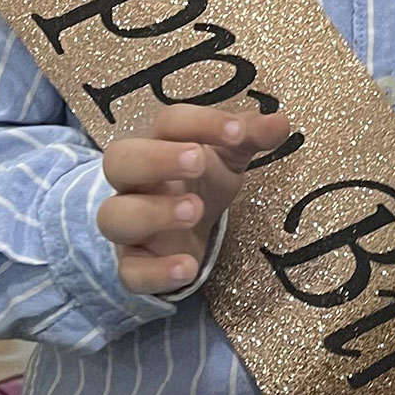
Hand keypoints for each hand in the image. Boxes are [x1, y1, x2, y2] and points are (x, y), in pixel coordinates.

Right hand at [98, 105, 290, 293]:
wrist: (184, 232)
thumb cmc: (203, 180)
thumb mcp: (230, 154)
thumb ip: (251, 136)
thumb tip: (281, 121)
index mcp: (160, 142)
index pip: (169, 122)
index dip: (202, 122)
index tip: (238, 131)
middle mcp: (134, 180)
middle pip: (121, 160)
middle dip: (157, 159)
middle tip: (197, 162)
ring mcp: (128, 223)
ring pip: (114, 216)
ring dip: (153, 213)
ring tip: (195, 211)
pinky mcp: (133, 265)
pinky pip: (130, 272)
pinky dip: (156, 272)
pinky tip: (188, 268)